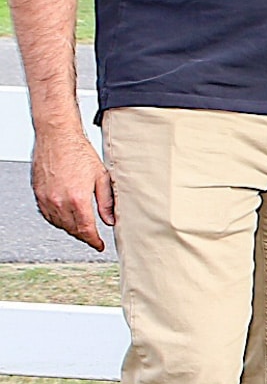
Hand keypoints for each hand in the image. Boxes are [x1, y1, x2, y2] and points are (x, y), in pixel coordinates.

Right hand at [30, 127, 113, 250]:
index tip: (99, 246)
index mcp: (78, 199)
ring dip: (71, 229)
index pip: (86, 230)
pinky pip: (47, 215)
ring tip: (82, 228)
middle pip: (72, 230)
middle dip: (84, 236)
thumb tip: (110, 220)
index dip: (94, 241)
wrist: (57, 138)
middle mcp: (59, 202)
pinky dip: (58, 220)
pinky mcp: (38, 194)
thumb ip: (106, 202)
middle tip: (93, 237)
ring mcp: (46, 199)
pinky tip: (66, 217)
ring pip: (59, 224)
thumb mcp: (101, 177)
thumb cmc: (79, 152)